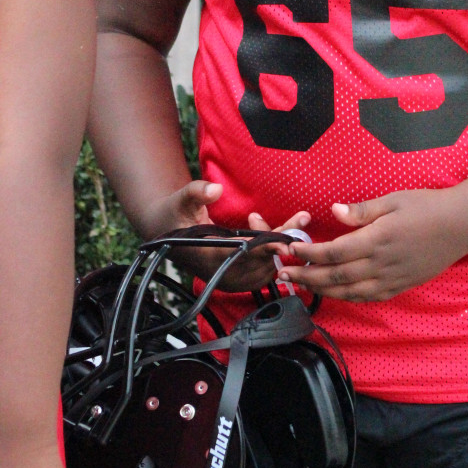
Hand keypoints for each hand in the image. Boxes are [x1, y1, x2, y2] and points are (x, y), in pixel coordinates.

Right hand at [143, 179, 310, 291]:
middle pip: (259, 261)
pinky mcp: (236, 276)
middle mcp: (220, 272)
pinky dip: (275, 250)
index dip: (262, 250)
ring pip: (265, 266)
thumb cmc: (173, 214)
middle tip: (302, 218)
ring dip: (282, 243)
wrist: (165, 232)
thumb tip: (215, 189)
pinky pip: (263, 268)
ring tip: (299, 219)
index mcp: (207, 257)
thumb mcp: (181, 199)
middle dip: (282, 239)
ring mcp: (229, 278)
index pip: (239, 257)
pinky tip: (283, 230)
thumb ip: (197, 192)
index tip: (283, 243)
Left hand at [272, 190, 467, 302]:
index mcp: (376, 240)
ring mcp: (390, 279)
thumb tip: (333, 212)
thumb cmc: (426, 206)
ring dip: (322, 290)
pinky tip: (336, 293)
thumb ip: (362, 211)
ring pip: (349, 292)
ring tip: (301, 286)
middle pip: (335, 277)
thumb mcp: (393, 200)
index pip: (333, 252)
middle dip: (306, 276)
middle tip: (283, 275)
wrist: (460, 226)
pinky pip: (368, 297)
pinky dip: (347, 297)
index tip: (290, 249)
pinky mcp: (399, 286)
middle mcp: (380, 264)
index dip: (308, 254)